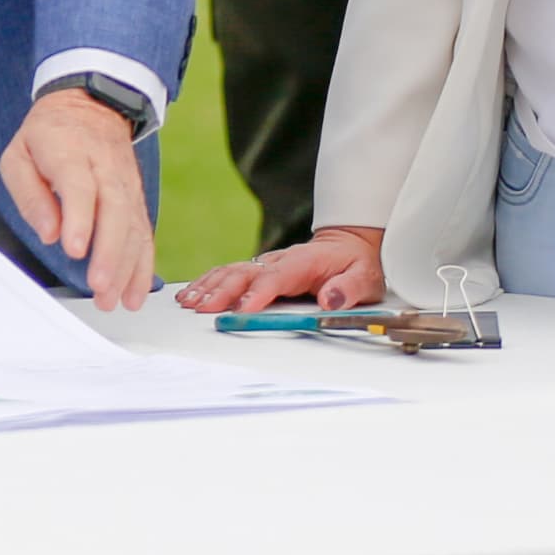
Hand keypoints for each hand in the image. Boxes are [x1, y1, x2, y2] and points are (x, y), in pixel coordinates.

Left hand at [1, 87, 154, 308]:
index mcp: (70, 152)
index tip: (75, 249)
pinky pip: (144, 232)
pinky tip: (135, 291)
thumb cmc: (48, 135)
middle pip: (115, 210)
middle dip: (110, 253)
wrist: (91, 105)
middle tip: (99, 286)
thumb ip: (29, 194)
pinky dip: (143, 264)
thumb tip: (48, 232)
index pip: (79, 187)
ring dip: (128, 266)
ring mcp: (126, 183)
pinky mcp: (136, 198)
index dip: (80, 219)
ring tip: (116, 300)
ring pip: (134, 225)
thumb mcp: (19, 154)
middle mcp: (105, 168)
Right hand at [176, 225, 387, 315]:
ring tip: (189, 303)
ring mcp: (265, 264)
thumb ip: (348, 288)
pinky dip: (206, 282)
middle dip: (221, 292)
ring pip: (230, 272)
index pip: (275, 278)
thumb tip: (329, 299)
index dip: (258, 294)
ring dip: (208, 287)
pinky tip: (190, 294)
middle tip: (202, 309)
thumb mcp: (365, 277)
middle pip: (243, 274)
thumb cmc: (356, 265)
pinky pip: (227, 273)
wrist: (348, 245)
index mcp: (302, 263)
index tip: (242, 309)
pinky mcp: (257, 270)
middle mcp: (278, 261)